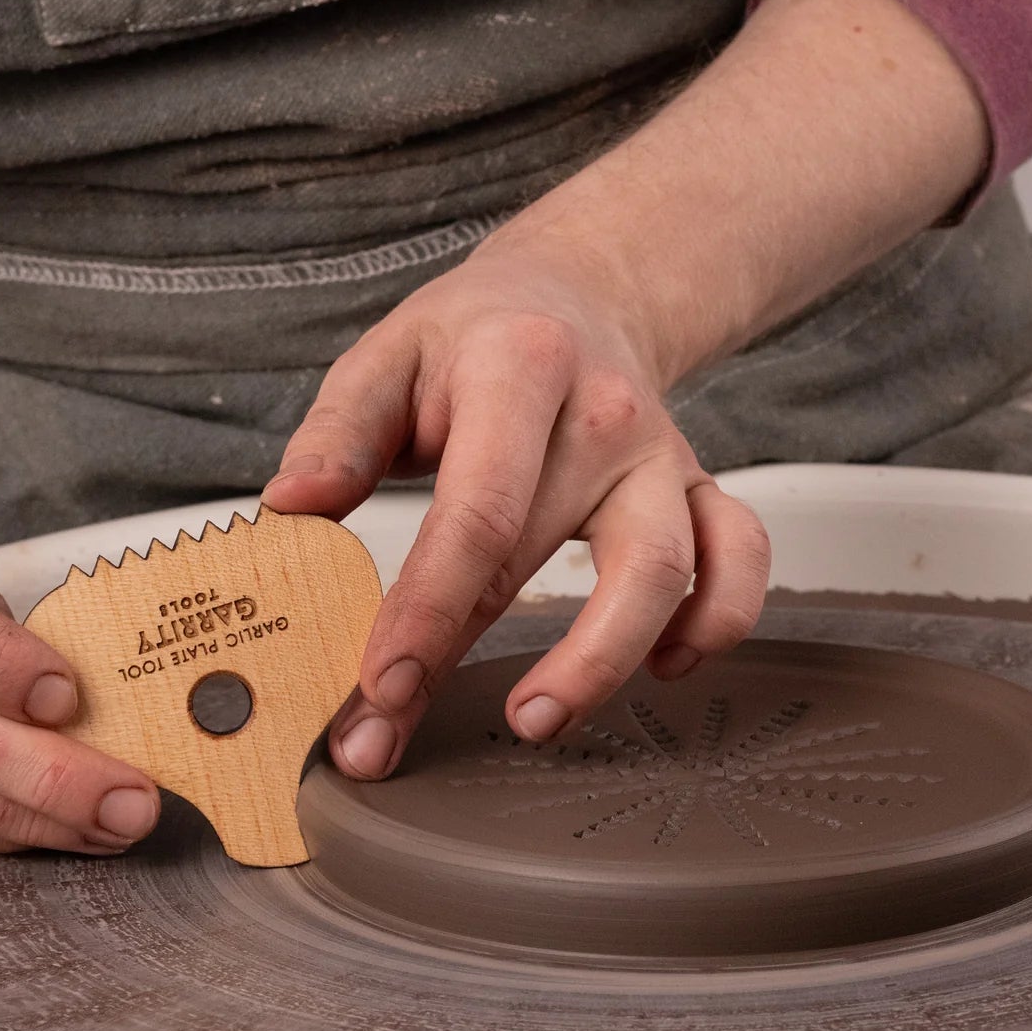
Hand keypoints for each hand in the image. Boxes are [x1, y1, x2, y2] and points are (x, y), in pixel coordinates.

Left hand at [262, 225, 770, 779]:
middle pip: (542, 554)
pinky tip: (660, 667)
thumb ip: (339, 433)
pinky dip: (715, 623)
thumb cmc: (474, 338)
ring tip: (532, 720)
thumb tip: (292, 506)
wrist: (578, 295)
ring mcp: (662, 457)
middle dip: (464, 662)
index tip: (380, 684)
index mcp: (519, 371)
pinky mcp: (699, 489)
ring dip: (601, 662)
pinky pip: (739, 562)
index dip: (427, 608)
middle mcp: (605, 416)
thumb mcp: (388, 357)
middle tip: (393, 734)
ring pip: (662, 572)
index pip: (475, 510)